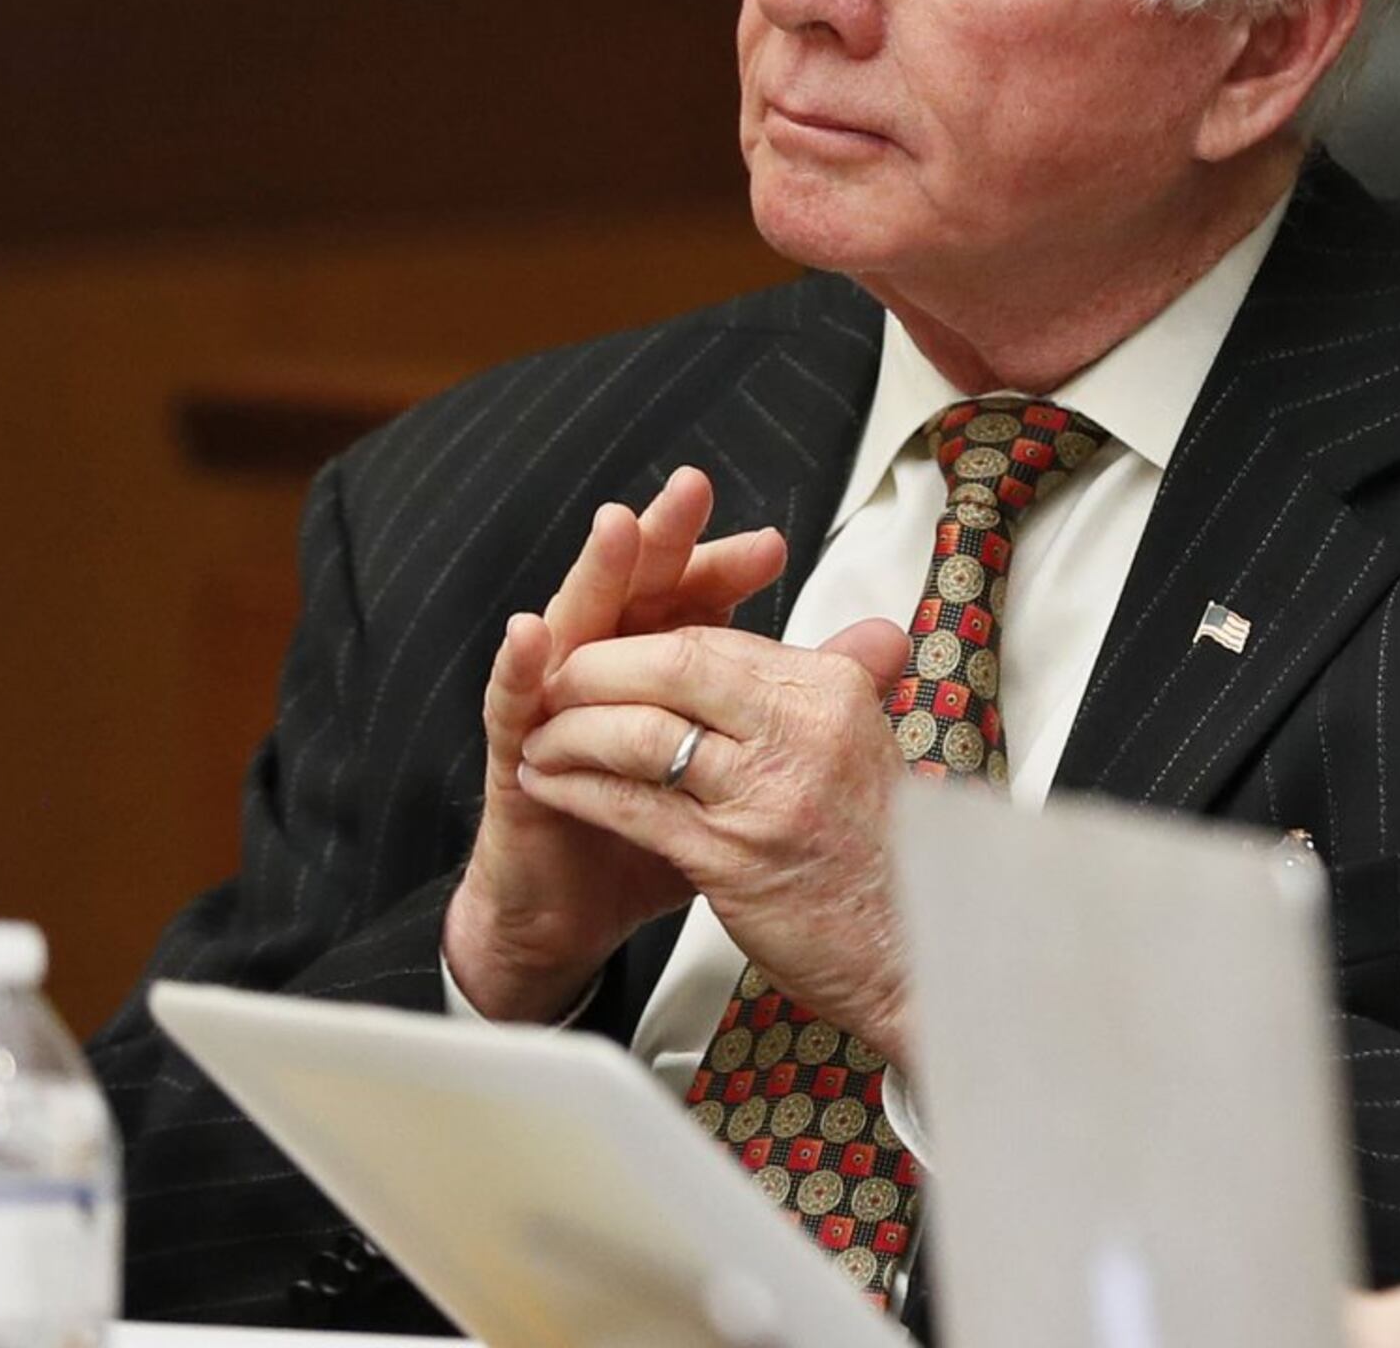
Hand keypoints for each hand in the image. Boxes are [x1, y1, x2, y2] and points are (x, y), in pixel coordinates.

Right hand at [444, 466, 787, 1020]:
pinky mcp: (512, 752)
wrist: (582, 910)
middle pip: (639, 591)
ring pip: (575, 625)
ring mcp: (554, 705)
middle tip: (692, 488)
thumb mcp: (743, 767)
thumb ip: (803, 697)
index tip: (772, 545)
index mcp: (662, 665)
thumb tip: (887, 644)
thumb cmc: (659, 830)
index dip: (728, 569)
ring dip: (595, 574)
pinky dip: (520, 667)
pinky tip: (532, 632)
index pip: (697, 598)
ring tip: (618, 526)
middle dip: (665, 539)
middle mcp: (607, 668)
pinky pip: (511, 704)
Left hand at [512, 614, 921, 1059]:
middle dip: (596, 670)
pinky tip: (549, 784)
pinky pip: (630, 804)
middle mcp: (803, 732)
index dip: (643, 644)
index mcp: (833, 694)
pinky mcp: (729, 858)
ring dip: (572, 732)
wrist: (907, 948)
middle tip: (556, 683)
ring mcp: (766, 795)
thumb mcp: (872, 747)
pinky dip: (575, 788)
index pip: (715, 641)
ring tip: (543, 739)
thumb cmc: (881, 854)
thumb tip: (869, 633)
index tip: (604, 657)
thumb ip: (851, 682)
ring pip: (640, 732)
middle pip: (673, 666)